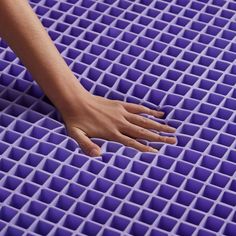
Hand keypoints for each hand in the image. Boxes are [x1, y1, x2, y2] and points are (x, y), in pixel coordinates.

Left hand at [61, 92, 176, 156]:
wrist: (75, 100)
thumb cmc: (75, 120)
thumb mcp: (76, 135)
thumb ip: (87, 146)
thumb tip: (98, 156)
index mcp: (111, 133)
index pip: (132, 142)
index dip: (145, 148)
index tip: (158, 152)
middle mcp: (120, 123)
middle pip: (143, 132)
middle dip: (159, 137)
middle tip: (174, 141)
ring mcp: (122, 113)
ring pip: (144, 120)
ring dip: (159, 125)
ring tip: (172, 129)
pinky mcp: (121, 105)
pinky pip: (138, 108)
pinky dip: (149, 111)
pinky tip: (159, 113)